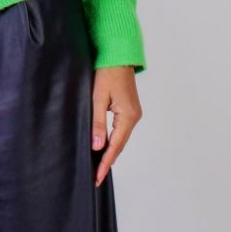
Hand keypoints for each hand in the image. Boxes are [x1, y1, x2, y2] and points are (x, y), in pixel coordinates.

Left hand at [91, 66, 142, 187]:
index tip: (98, 176)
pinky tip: (105, 146)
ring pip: (120, 137)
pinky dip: (113, 139)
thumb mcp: (98, 97)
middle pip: (120, 144)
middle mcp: (134, 117)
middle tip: (96, 176)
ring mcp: (133, 113)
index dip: (105, 162)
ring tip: (98, 165)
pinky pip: (121, 129)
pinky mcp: (129, 108)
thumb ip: (97, 123)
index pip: (115, 146)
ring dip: (110, 150)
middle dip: (108, 160)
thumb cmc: (106, 72)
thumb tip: (97, 146)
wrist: (117, 55)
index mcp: (128, 116)